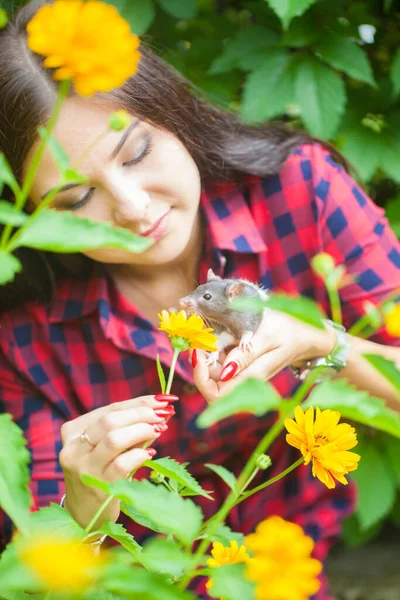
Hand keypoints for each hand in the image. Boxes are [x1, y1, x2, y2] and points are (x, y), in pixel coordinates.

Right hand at [59, 394, 176, 532]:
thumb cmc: (101, 472)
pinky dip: (139, 455)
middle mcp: (73, 448)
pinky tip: (150, 454)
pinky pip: (122, 464)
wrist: (85, 514)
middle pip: (110, 420)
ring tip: (158, 430)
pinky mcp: (97, 486)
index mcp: (73, 431)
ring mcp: (83, 468)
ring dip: (141, 430)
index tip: (163, 399)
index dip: (139, 402)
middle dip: (141, 413)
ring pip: (114, 439)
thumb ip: (129, 426)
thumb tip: (162, 408)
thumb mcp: (107, 446)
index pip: (110, 409)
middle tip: (163, 414)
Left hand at [192, 310, 335, 402]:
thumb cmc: (291, 330)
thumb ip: (246, 354)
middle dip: (202, 363)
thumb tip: (225, 373)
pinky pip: (223, 362)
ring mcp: (244, 373)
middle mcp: (245, 380)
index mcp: (252, 377)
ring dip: (208, 353)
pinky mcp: (244, 364)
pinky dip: (216, 348)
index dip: (201, 378)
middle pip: (211, 384)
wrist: (309, 333)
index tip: (198, 353)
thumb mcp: (268, 335)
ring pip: (215, 371)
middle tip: (202, 338)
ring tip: (213, 331)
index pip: (216, 395)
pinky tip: (222, 333)